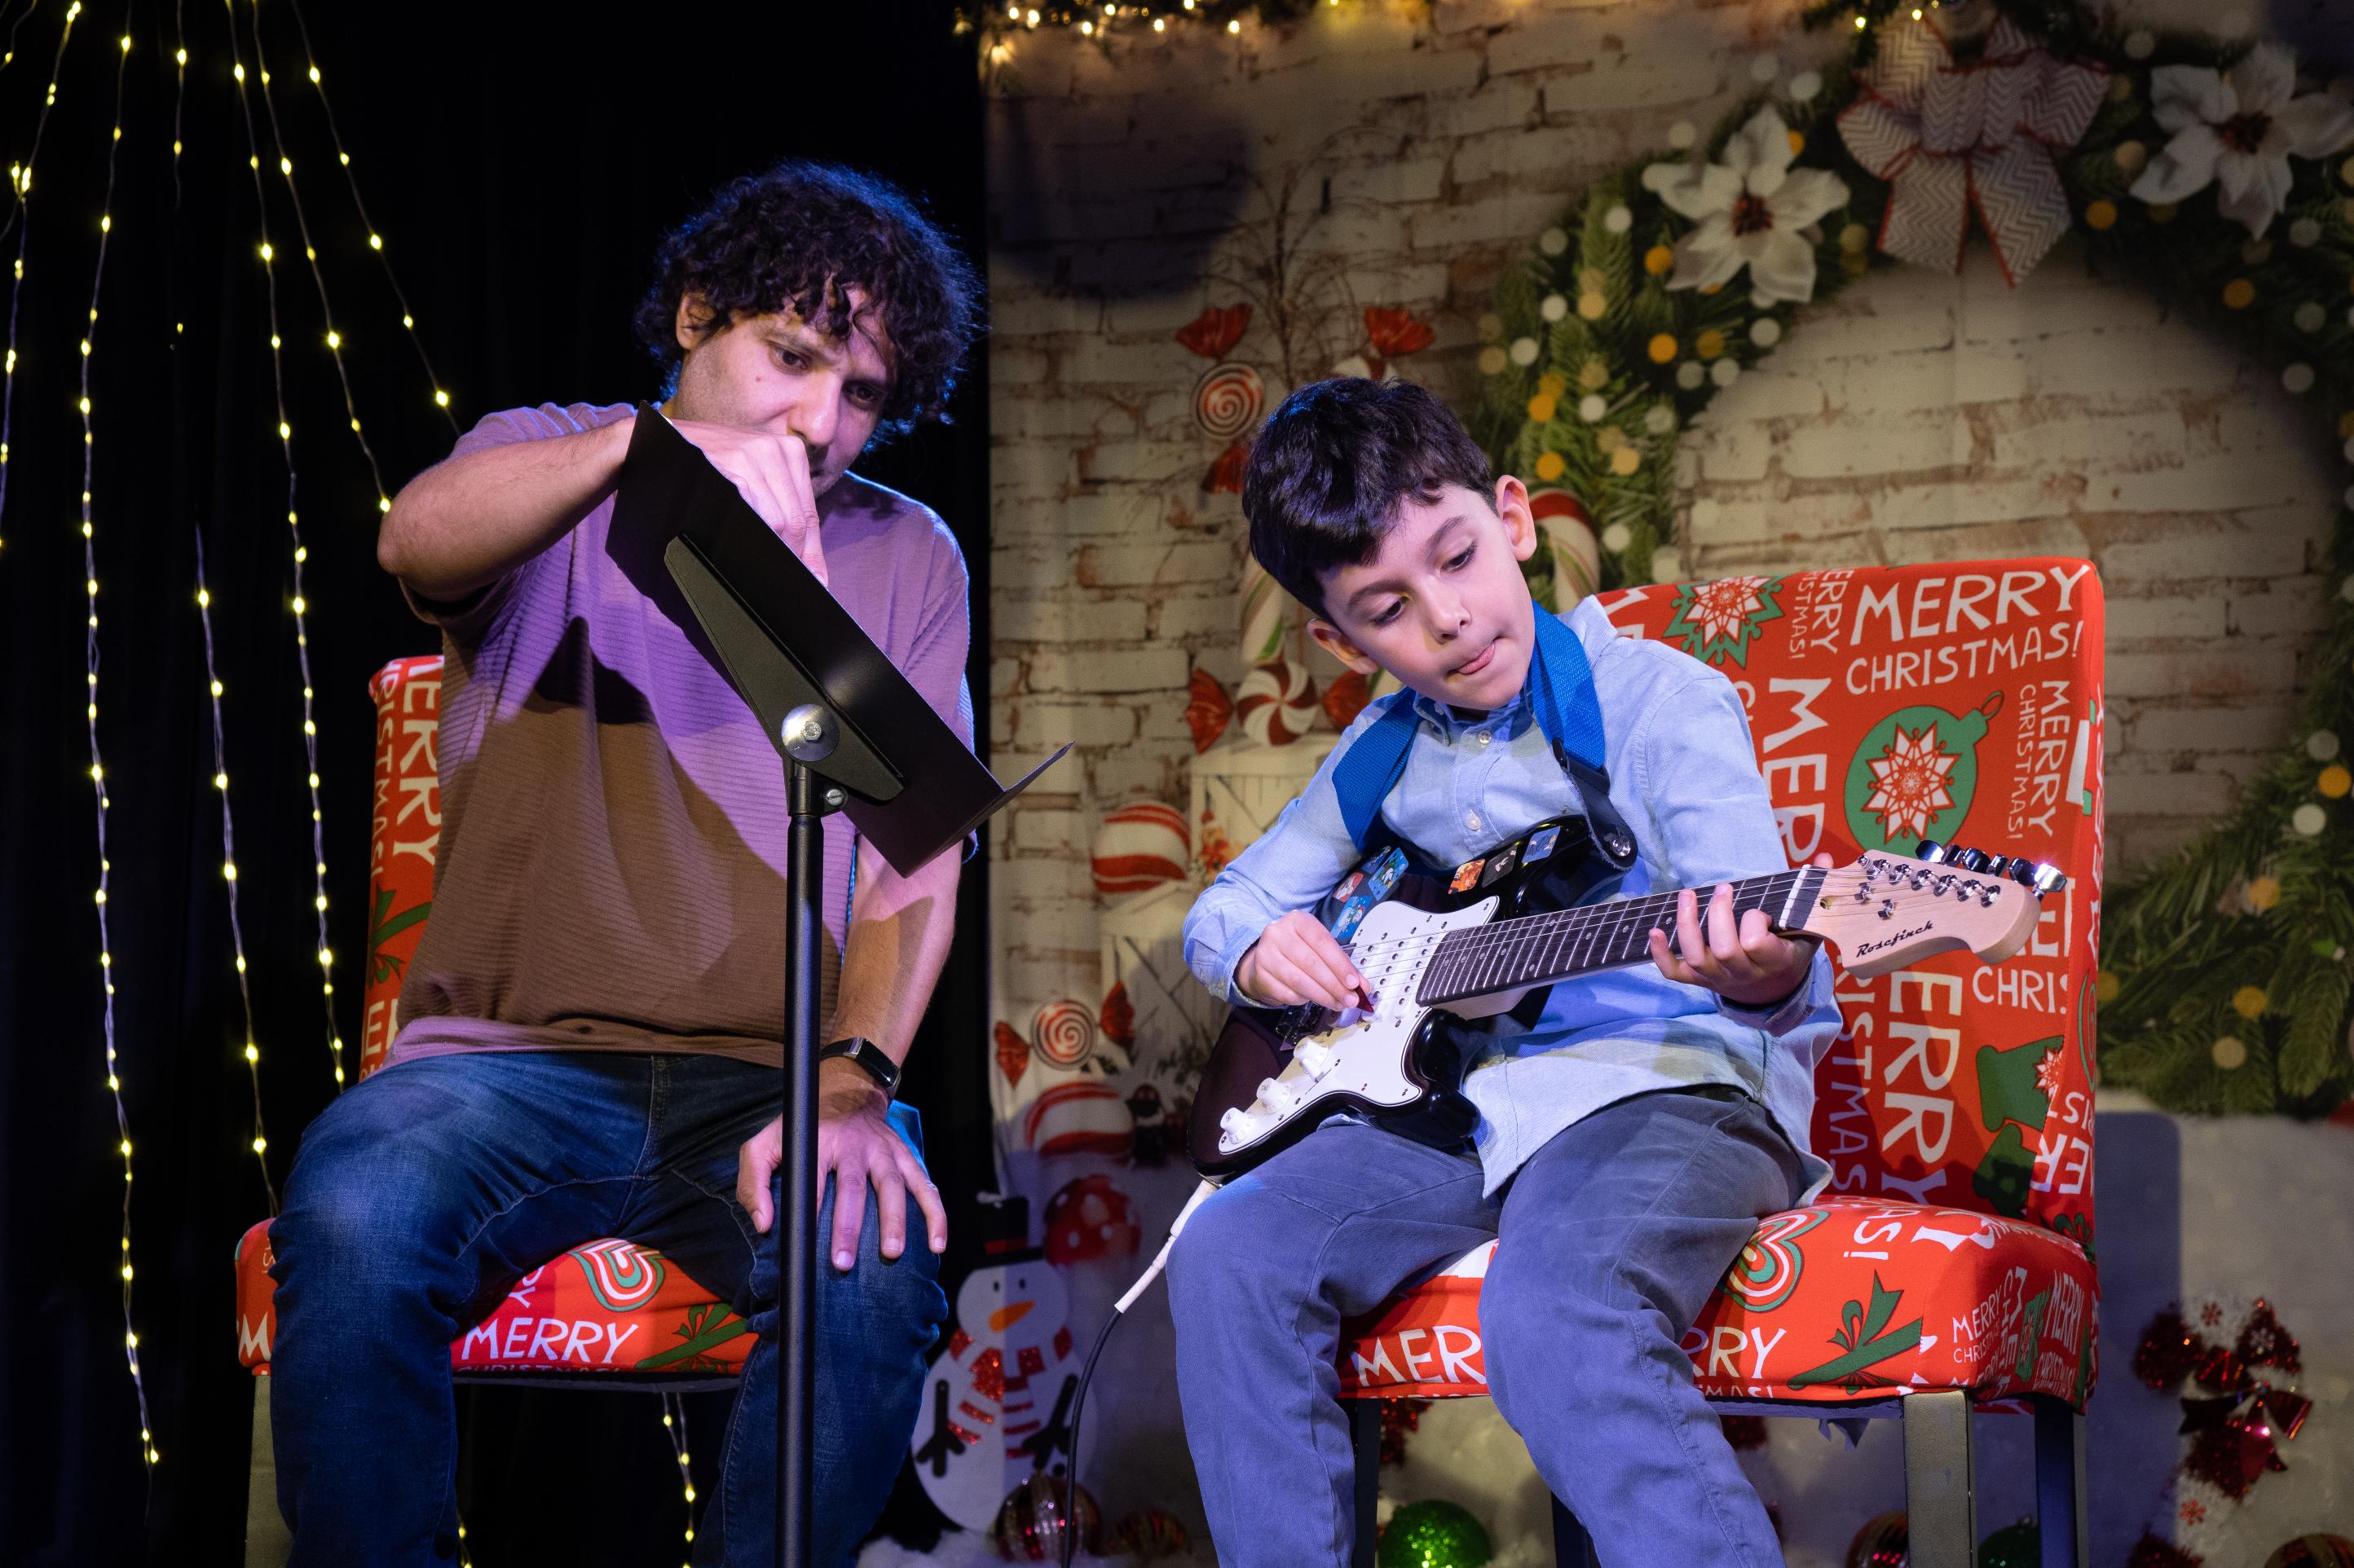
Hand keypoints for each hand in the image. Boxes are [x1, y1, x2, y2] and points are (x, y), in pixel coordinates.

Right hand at [669, 419, 828, 587]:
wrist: (655, 444)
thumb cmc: (708, 468)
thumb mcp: (753, 479)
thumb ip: (783, 514)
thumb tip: (815, 573)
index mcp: (791, 452)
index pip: (809, 515)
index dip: (810, 554)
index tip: (812, 584)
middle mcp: (776, 448)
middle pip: (796, 522)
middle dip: (790, 558)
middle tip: (781, 585)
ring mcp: (751, 454)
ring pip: (777, 521)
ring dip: (770, 553)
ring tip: (760, 574)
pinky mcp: (728, 464)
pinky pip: (751, 513)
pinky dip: (749, 538)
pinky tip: (740, 551)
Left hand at [736, 1058, 946, 1269]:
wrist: (847, 1090)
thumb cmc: (801, 1129)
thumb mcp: (765, 1143)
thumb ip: (754, 1181)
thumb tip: (764, 1224)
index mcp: (818, 1142)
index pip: (812, 1181)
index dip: (809, 1212)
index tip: (803, 1246)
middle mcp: (854, 1145)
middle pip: (853, 1188)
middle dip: (848, 1227)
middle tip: (843, 1264)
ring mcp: (884, 1150)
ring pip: (892, 1185)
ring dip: (894, 1220)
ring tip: (892, 1254)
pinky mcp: (905, 1156)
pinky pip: (925, 1185)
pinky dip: (935, 1213)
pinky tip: (937, 1243)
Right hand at [1235, 911, 1371, 1009]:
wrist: (1264, 961)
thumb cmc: (1297, 953)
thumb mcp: (1320, 950)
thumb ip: (1341, 966)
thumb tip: (1362, 986)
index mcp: (1297, 920)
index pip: (1322, 941)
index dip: (1340, 964)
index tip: (1354, 982)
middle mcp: (1278, 933)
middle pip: (1311, 963)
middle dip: (1335, 985)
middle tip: (1350, 999)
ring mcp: (1266, 954)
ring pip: (1299, 981)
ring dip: (1323, 996)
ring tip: (1338, 1003)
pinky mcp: (1260, 975)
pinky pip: (1287, 993)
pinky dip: (1304, 1000)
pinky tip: (1315, 1000)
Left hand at [1647, 852, 1832, 1007]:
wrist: (1775, 993)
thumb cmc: (1791, 952)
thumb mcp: (1810, 929)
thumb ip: (1815, 895)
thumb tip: (1826, 857)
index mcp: (1773, 961)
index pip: (1756, 943)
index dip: (1754, 922)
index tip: (1760, 911)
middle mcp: (1742, 973)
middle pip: (1722, 949)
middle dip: (1719, 915)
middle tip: (1723, 889)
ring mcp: (1718, 978)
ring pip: (1696, 956)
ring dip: (1686, 923)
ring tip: (1688, 894)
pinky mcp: (1698, 980)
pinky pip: (1674, 973)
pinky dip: (1660, 954)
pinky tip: (1654, 931)